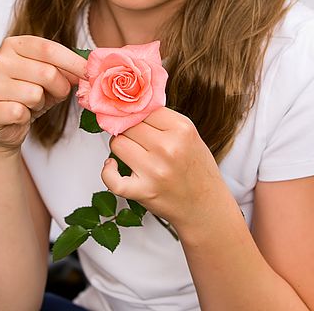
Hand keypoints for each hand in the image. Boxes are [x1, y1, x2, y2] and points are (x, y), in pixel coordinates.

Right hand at [0, 35, 86, 151]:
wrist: (3, 124)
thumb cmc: (28, 95)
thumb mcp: (50, 77)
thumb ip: (66, 69)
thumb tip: (88, 70)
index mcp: (14, 45)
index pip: (49, 49)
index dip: (73, 62)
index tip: (91, 72)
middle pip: (46, 72)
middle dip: (60, 88)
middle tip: (57, 94)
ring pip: (34, 94)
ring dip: (41, 103)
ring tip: (32, 103)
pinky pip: (20, 112)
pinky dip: (26, 117)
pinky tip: (19, 114)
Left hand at [100, 107, 227, 230]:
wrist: (205, 206)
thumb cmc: (196, 170)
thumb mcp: (190, 136)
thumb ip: (164, 121)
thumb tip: (132, 107)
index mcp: (182, 129)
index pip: (144, 108)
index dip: (138, 114)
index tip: (136, 119)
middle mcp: (168, 147)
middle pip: (129, 125)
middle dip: (128, 130)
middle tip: (136, 138)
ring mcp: (155, 170)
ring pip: (117, 144)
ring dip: (120, 147)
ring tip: (131, 152)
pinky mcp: (143, 191)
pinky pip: (111, 178)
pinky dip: (107, 172)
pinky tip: (112, 166)